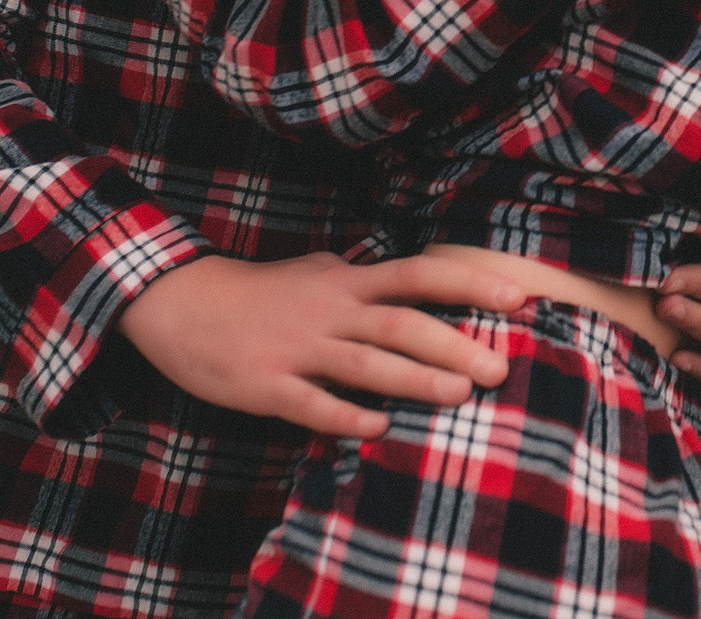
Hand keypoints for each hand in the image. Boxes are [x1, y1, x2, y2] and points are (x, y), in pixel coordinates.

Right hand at [118, 252, 528, 438]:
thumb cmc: (260, 292)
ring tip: (460, 396)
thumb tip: (416, 279)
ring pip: (366, 364)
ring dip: (414, 380)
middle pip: (402, 323)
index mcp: (347, 281)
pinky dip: (345, 416)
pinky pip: (311, 403)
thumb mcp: (316, 271)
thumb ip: (365, 278)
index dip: (470, 284)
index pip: (420, 275)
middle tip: (500, 369)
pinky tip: (378, 429)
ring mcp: (298, 347)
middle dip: (454, 345)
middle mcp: (330, 310)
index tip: (520, 299)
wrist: (180, 305)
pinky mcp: (265, 384)